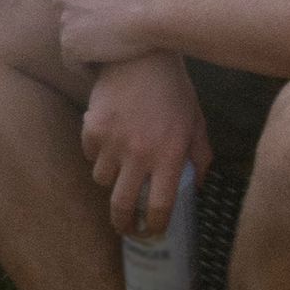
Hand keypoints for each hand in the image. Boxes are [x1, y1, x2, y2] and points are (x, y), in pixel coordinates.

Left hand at [49, 0, 183, 72]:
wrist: (153, 12)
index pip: (74, 0)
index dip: (91, 14)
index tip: (110, 22)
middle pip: (68, 20)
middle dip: (84, 31)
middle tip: (110, 41)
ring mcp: (64, 21)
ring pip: (70, 43)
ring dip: (86, 51)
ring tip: (109, 55)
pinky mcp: (69, 45)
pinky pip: (72, 62)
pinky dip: (86, 68)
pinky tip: (104, 67)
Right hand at [82, 51, 209, 238]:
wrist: (143, 55)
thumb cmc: (174, 90)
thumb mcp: (196, 123)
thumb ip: (200, 157)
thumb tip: (197, 186)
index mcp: (168, 156)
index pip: (159, 206)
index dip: (154, 227)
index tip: (153, 233)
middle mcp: (138, 154)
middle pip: (122, 206)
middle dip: (124, 225)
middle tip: (128, 228)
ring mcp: (112, 142)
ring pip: (103, 180)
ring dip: (112, 180)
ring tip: (121, 169)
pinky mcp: (92, 128)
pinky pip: (90, 155)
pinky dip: (97, 155)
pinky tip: (108, 143)